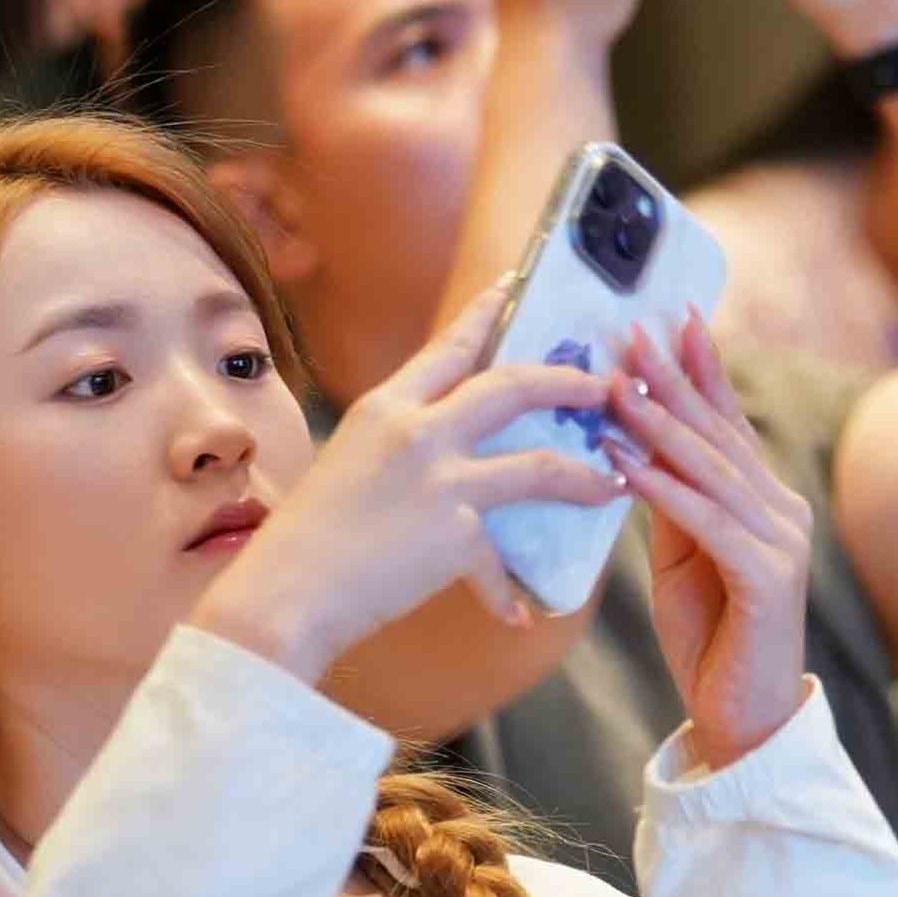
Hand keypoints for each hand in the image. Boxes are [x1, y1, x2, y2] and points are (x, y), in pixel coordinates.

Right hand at [192, 280, 625, 675]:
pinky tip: (521, 612)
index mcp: (386, 407)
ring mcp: (441, 482)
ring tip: (613, 483)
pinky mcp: (455, 535)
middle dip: (567, 383)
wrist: (285, 594)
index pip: (449, 347)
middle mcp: (417, 432)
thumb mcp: (350, 463)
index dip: (487, 313)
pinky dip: (508, 593)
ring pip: (540, 466)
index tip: (515, 284)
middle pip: (512, 387)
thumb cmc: (307, 537)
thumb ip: (399, 445)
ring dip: (585, 477)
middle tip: (602, 386)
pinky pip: (501, 562)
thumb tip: (445, 448)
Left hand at [608, 311, 815, 765]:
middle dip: (674, 378)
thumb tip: (636, 445)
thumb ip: (673, 502)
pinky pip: (706, 521)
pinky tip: (623, 462)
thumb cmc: (712, 638)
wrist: (743, 719)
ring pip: (711, 470)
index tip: (674, 316)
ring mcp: (782, 542)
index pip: (729, 422)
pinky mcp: (767, 579)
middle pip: (720, 433)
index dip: (703, 367)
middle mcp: (784, 511)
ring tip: (614, 386)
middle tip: (632, 330)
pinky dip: (662, 489)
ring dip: (658, 424)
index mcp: (767, 501)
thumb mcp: (683, 556)